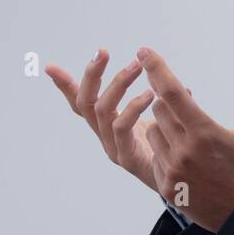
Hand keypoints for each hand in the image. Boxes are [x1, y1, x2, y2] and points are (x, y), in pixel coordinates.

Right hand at [44, 48, 159, 192]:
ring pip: (102, 111)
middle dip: (91, 75)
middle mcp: (105, 136)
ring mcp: (113, 148)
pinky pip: (121, 128)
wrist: (183, 182)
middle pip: (85, 103)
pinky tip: (150, 94)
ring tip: (137, 65)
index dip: (65, 86)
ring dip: (118, 83)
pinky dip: (133, 107)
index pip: (81, 103)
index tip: (50, 67)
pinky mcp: (127, 158)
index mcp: (107, 125)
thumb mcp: (159, 115)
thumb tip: (157, 67)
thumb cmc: (169, 146)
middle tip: (103, 52)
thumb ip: (157, 95)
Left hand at [138, 47, 233, 231]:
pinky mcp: (166, 187)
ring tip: (189, 136)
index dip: (156, 68)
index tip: (145, 50)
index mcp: (205, 132)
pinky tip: (187, 159)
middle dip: (169, 102)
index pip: (172, 91)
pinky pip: (155, 157)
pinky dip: (166, 151)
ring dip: (165, 127)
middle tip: (189, 109)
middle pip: (159, 109)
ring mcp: (173, 170)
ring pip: (153, 133)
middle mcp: (184, 150)